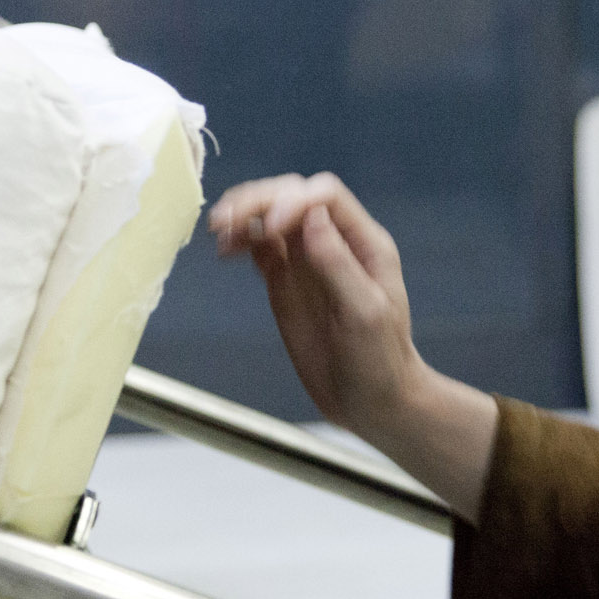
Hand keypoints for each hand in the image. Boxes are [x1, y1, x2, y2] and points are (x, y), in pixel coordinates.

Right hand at [206, 173, 497, 518]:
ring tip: (218, 229)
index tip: (269, 227)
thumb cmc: (380, 360)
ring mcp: (307, 261)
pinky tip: (224, 248)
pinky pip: (260, 249)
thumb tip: (311, 217)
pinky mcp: (285, 283)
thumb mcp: (365, 313)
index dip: (292, 201)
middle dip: (258, 200)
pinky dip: (240, 241)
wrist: (372, 401)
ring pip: (270, 218)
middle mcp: (335, 242)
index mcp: (364, 243)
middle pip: (292, 197)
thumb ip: (338, 264)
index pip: (324, 197)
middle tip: (226, 220)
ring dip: (243, 215)